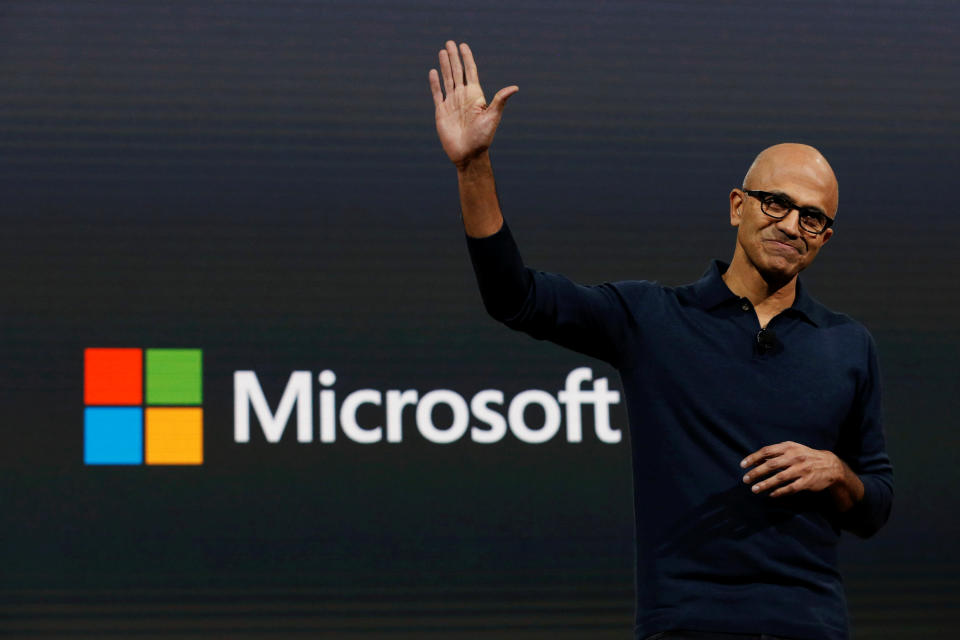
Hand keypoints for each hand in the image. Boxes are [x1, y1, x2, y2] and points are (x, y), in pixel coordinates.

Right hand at [429, 41, 517, 168]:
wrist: (468, 155)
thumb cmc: (483, 138)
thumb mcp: (493, 117)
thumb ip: (500, 100)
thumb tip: (515, 87)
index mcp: (475, 96)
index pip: (470, 72)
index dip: (467, 58)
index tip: (463, 46)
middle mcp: (463, 97)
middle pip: (457, 72)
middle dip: (454, 57)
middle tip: (449, 43)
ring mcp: (452, 103)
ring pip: (447, 79)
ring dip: (445, 65)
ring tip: (442, 51)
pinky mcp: (441, 112)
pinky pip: (437, 94)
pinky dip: (435, 83)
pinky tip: (433, 72)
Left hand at [740, 441, 842, 497]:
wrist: (830, 465)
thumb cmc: (805, 456)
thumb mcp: (792, 449)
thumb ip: (776, 453)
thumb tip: (756, 459)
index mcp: (789, 447)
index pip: (766, 451)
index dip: (753, 458)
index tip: (742, 465)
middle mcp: (794, 457)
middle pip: (770, 465)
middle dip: (756, 473)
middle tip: (745, 480)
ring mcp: (801, 469)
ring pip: (779, 478)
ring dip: (765, 485)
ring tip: (754, 489)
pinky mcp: (807, 481)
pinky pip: (790, 488)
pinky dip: (779, 492)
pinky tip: (771, 495)